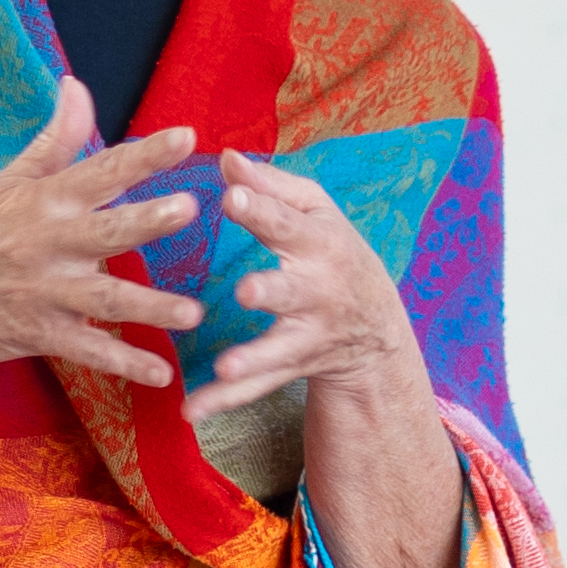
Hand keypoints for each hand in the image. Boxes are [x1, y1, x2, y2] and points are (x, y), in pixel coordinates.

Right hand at [0, 88, 202, 390]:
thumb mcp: (6, 182)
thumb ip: (54, 140)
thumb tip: (77, 85)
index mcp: (43, 201)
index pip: (101, 171)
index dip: (144, 155)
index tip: (188, 138)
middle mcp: (46, 243)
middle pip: (104, 230)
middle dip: (146, 220)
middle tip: (189, 208)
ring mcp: (42, 292)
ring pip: (104, 299)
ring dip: (149, 307)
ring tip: (193, 314)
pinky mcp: (38, 334)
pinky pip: (88, 351)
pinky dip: (124, 364)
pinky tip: (163, 374)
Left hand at [199, 156, 419, 416]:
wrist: (376, 327)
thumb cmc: (333, 252)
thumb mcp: (314, 211)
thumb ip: (270, 186)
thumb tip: (227, 158)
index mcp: (320, 244)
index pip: (288, 224)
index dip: (262, 209)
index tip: (232, 197)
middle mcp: (318, 292)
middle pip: (293, 292)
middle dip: (272, 291)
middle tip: (248, 291)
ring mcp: (307, 335)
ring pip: (279, 350)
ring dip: (253, 360)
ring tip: (226, 366)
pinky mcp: (292, 367)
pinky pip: (256, 388)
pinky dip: (224, 401)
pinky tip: (190, 410)